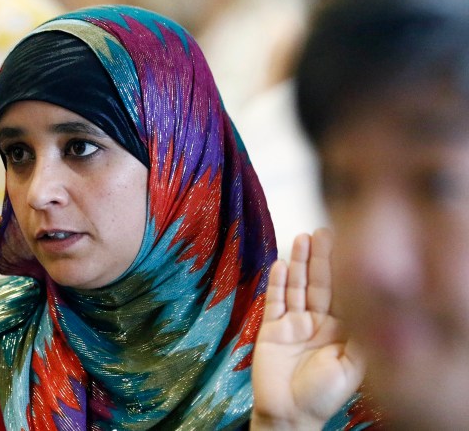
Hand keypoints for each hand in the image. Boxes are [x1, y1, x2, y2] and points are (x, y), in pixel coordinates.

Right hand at [251, 228, 364, 429]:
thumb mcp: (354, 366)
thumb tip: (373, 302)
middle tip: (321, 231)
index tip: (344, 241)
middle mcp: (316, 322)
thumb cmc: (323, 396)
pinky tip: (280, 264)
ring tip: (300, 239)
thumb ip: (360, 334)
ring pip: (295, 287)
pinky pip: (274, 301)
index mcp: (339, 330)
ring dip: (297, 263)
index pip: (342, 291)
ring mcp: (292, 324)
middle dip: (319, 257)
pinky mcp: (270, 329)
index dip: (342, 267)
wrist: (290, 413)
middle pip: (318, 283)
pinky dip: (277, 283)